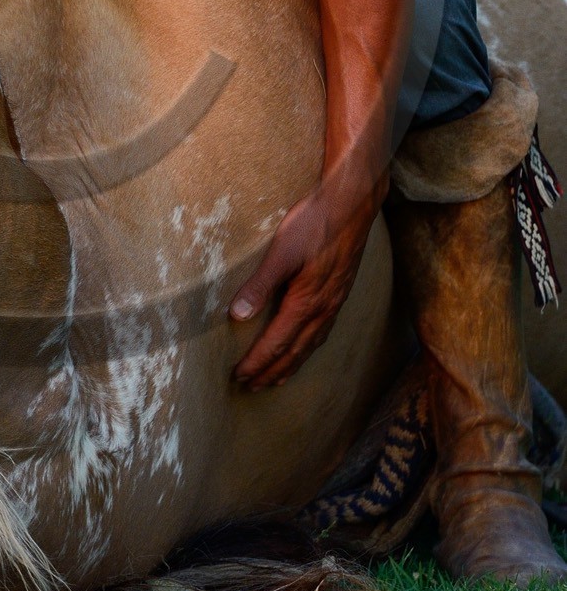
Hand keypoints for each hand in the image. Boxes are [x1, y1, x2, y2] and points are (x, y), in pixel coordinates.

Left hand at [229, 170, 388, 389]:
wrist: (352, 203)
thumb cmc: (315, 223)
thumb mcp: (281, 251)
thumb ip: (260, 284)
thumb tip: (238, 315)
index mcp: (307, 302)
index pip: (276, 343)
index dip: (257, 362)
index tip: (239, 376)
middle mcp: (324, 309)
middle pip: (295, 352)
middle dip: (271, 371)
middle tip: (251, 387)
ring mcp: (335, 302)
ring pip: (311, 345)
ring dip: (291, 364)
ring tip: (275, 378)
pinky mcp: (340, 291)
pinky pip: (323, 332)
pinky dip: (308, 348)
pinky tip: (304, 344)